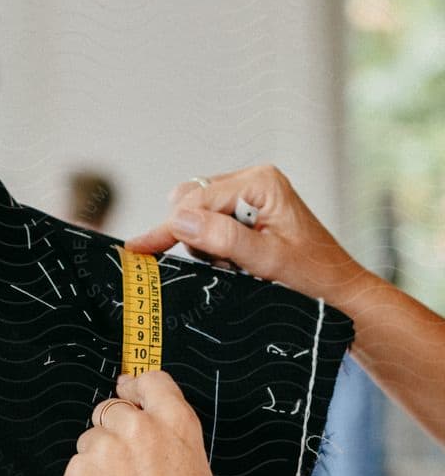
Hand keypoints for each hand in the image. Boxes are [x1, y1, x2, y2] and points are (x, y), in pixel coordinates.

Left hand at [63, 372, 226, 475]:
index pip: (151, 381)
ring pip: (89, 443)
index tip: (130, 393)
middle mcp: (138, 429)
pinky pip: (75, 471)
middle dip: (114, 432)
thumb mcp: (195, 471)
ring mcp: (103, 451)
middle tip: (126, 470)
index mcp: (177, 424)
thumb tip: (136, 418)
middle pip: (111, 409)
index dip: (137, 389)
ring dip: (98, 462)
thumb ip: (167, 439)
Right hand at [126, 165, 370, 313]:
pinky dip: (211, 248)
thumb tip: (181, 221)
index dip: (166, 228)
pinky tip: (232, 264)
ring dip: (203, 245)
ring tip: (233, 268)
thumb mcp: (267, 262)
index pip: (196, 200)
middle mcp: (255, 182)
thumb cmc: (314, 279)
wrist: (340, 294)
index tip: (136, 250)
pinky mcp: (248, 214)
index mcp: (261, 182)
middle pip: (193, 201)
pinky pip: (210, 225)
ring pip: (198, 214)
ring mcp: (251, 197)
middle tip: (216, 267)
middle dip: (191, 236)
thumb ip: (224, 239)